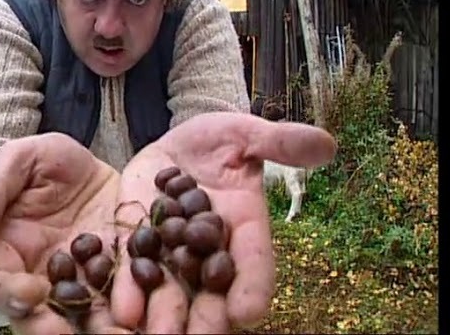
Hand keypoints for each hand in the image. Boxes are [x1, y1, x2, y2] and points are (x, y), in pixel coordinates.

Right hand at [0, 133, 132, 334]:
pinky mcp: (118, 278)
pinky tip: (147, 318)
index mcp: (11, 253)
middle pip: (40, 318)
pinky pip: (125, 302)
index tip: (33, 292)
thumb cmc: (48, 163)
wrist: (92, 165)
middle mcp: (44, 277)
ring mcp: (82, 282)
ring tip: (121, 334)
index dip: (10, 295)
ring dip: (100, 330)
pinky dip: (135, 312)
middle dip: (56, 331)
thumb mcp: (22, 159)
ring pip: (85, 319)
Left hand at [110, 112, 336, 333]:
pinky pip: (133, 267)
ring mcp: (173, 247)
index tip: (249, 312)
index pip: (255, 259)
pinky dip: (129, 290)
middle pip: (212, 289)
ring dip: (164, 316)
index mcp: (245, 223)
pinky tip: (123, 311)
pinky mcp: (139, 238)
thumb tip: (326, 144)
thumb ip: (280, 142)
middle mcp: (211, 246)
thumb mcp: (248, 133)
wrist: (182, 143)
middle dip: (206, 318)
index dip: (254, 285)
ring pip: (172, 288)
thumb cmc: (223, 138)